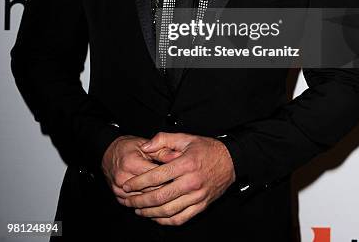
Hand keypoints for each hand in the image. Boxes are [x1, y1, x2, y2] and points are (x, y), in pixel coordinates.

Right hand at [101, 135, 182, 205]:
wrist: (108, 152)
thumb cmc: (127, 147)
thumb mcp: (144, 144)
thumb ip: (161, 151)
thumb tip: (177, 157)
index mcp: (131, 163)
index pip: (155, 176)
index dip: (170, 177)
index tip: (181, 178)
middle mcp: (123, 177)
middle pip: (150, 190)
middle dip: (165, 190)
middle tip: (179, 189)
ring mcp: (118, 188)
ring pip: (143, 200)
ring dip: (156, 200)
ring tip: (170, 197)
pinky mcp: (117, 195)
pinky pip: (134, 204)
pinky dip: (145, 205)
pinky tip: (155, 204)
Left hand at [121, 132, 235, 225]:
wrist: (231, 161)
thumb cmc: (207, 148)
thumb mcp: (186, 138)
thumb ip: (164, 139)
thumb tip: (145, 147)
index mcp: (185, 164)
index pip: (156, 176)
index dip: (138, 182)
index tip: (127, 185)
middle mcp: (191, 182)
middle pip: (159, 197)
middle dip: (140, 201)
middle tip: (128, 201)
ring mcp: (197, 196)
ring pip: (168, 211)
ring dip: (150, 213)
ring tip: (138, 210)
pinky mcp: (202, 205)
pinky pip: (180, 218)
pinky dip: (165, 221)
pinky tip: (156, 217)